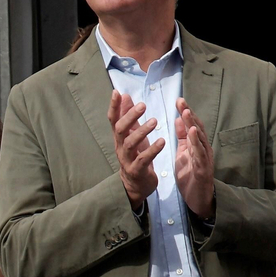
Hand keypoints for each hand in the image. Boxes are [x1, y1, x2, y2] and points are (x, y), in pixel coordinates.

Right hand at [108, 90, 161, 209]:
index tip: (117, 92)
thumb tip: (124, 95)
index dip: (114, 106)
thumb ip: (128, 116)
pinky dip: (152, 150)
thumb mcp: (131, 134)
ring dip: (142, 132)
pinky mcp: (136, 171)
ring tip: (154, 121)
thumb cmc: (135, 155)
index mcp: (119, 137)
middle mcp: (120, 146)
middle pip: (120, 130)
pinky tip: (162, 141)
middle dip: (130, 117)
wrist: (135, 184)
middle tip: (143, 105)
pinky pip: (143, 159)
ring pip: (130, 144)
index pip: (113, 119)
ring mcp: (127, 159)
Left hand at [173, 98, 214, 218]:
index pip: (191, 125)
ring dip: (193, 125)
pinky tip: (193, 132)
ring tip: (186, 113)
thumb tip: (179, 119)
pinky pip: (200, 154)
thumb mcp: (184, 154)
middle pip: (197, 128)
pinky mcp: (203, 169)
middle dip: (189, 114)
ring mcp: (205, 158)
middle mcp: (203, 149)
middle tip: (181, 101)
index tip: (178, 99)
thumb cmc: (191, 176)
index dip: (186, 112)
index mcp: (197, 145)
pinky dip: (196, 142)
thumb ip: (183, 138)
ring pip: (200, 139)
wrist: (198, 199)